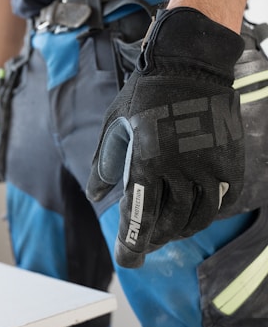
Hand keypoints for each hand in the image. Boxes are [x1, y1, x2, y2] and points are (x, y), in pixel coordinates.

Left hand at [86, 8, 244, 267]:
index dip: (132, 243)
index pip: (140, 215)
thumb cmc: (145, 95)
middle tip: (142, 243)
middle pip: (168, 222)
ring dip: (177, 231)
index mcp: (148, 159)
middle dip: (152, 239)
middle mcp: (182, 169)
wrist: (191, 67)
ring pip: (196, 218)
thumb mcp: (115, 125)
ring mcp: (210, 167)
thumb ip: (104, 165)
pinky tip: (189, 214)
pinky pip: (218, 204)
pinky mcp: (230, 165)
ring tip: (164, 232)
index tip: (127, 259)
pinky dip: (201, 216)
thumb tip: (96, 197)